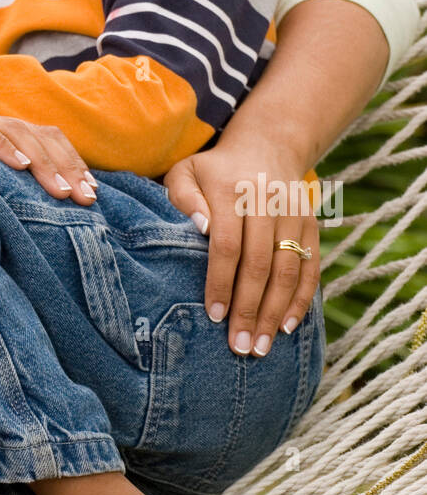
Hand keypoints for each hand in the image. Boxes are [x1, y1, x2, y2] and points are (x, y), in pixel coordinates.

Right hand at [0, 107, 98, 205]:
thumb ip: (5, 197)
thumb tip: (51, 226)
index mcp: (1, 138)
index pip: (48, 139)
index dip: (72, 163)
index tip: (93, 195)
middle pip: (40, 134)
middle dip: (67, 166)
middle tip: (85, 199)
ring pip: (17, 129)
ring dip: (43, 160)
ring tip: (60, 190)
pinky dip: (1, 144)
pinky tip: (18, 166)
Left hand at [163, 140, 320, 357]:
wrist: (266, 146)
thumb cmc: (214, 171)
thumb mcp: (186, 172)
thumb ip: (182, 197)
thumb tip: (200, 227)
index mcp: (230, 190)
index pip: (227, 244)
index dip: (221, 282)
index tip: (214, 316)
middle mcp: (266, 201)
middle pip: (260, 264)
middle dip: (250, 309)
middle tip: (240, 347)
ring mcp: (294, 213)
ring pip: (288, 270)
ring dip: (276, 313)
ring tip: (262, 348)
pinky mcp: (312, 225)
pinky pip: (311, 267)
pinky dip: (302, 299)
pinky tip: (289, 327)